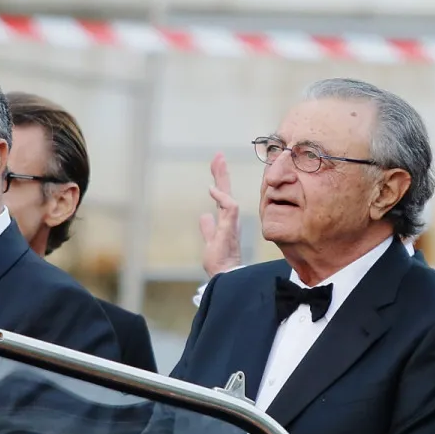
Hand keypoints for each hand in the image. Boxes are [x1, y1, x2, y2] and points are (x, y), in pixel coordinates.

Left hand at [198, 152, 241, 275]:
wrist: (225, 277)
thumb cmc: (220, 263)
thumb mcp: (211, 241)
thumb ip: (208, 228)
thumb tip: (204, 216)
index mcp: (225, 220)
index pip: (223, 196)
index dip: (220, 180)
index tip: (217, 164)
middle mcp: (229, 219)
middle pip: (226, 191)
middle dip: (222, 173)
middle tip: (218, 156)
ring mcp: (230, 223)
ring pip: (228, 195)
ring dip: (222, 178)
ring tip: (218, 162)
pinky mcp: (230, 229)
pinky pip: (230, 208)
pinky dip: (222, 197)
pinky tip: (212, 189)